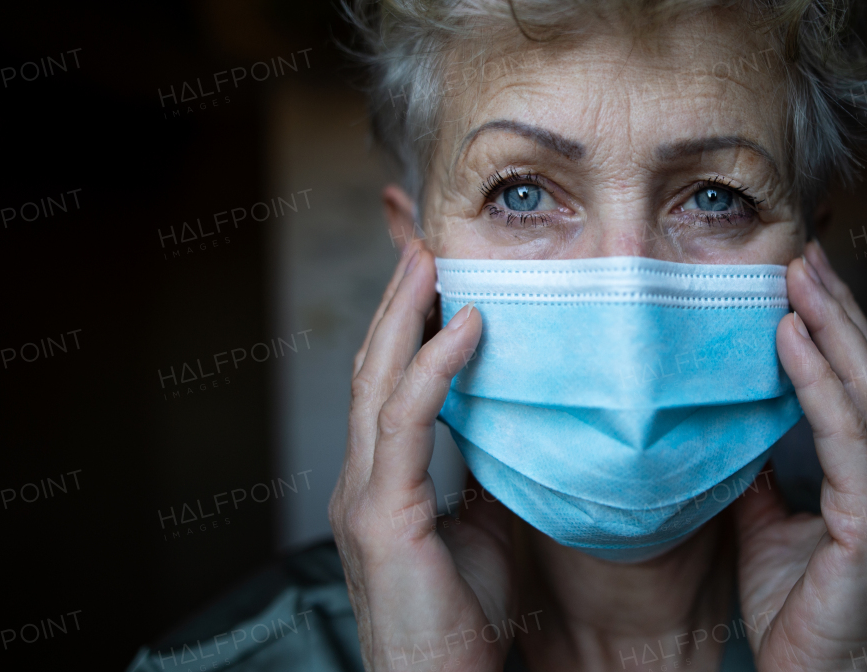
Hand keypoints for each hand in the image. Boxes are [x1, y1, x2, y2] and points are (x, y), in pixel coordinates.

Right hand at [329, 241, 513, 671]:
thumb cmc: (460, 624)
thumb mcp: (478, 532)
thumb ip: (479, 475)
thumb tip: (505, 424)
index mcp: (381, 482)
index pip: (389, 383)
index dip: (406, 325)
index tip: (435, 274)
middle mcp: (361, 479)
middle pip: (374, 367)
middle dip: (399, 300)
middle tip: (425, 243)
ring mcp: (363, 495)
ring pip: (378, 380)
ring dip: (406, 312)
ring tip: (433, 258)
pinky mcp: (380, 516)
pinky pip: (407, 422)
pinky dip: (433, 366)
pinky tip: (465, 325)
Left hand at [733, 240, 866, 671]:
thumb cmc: (795, 614)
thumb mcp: (764, 526)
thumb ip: (760, 472)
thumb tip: (736, 420)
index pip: (858, 382)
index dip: (834, 325)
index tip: (800, 273)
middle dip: (837, 305)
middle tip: (802, 248)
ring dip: (832, 323)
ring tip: (798, 272)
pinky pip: (846, 436)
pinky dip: (818, 380)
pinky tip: (789, 338)